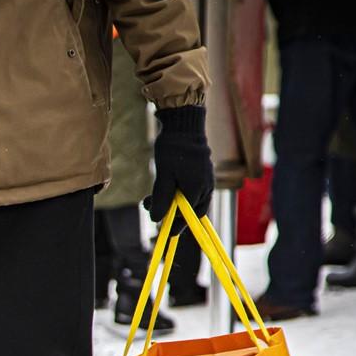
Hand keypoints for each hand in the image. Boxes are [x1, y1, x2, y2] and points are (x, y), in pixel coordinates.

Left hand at [147, 105, 212, 222]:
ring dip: (170, 202)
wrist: (184, 124)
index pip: (189, 217)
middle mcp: (206, 187)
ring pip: (188, 200)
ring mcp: (205, 180)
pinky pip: (189, 190)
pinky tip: (162, 187)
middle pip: (190, 211)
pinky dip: (175, 193)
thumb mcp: (163, 177)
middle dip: (171, 213)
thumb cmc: (173, 150)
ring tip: (150, 198)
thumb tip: (157, 219)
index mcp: (199, 190)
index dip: (176, 225)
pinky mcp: (200, 173)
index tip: (165, 231)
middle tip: (151, 209)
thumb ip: (162, 199)